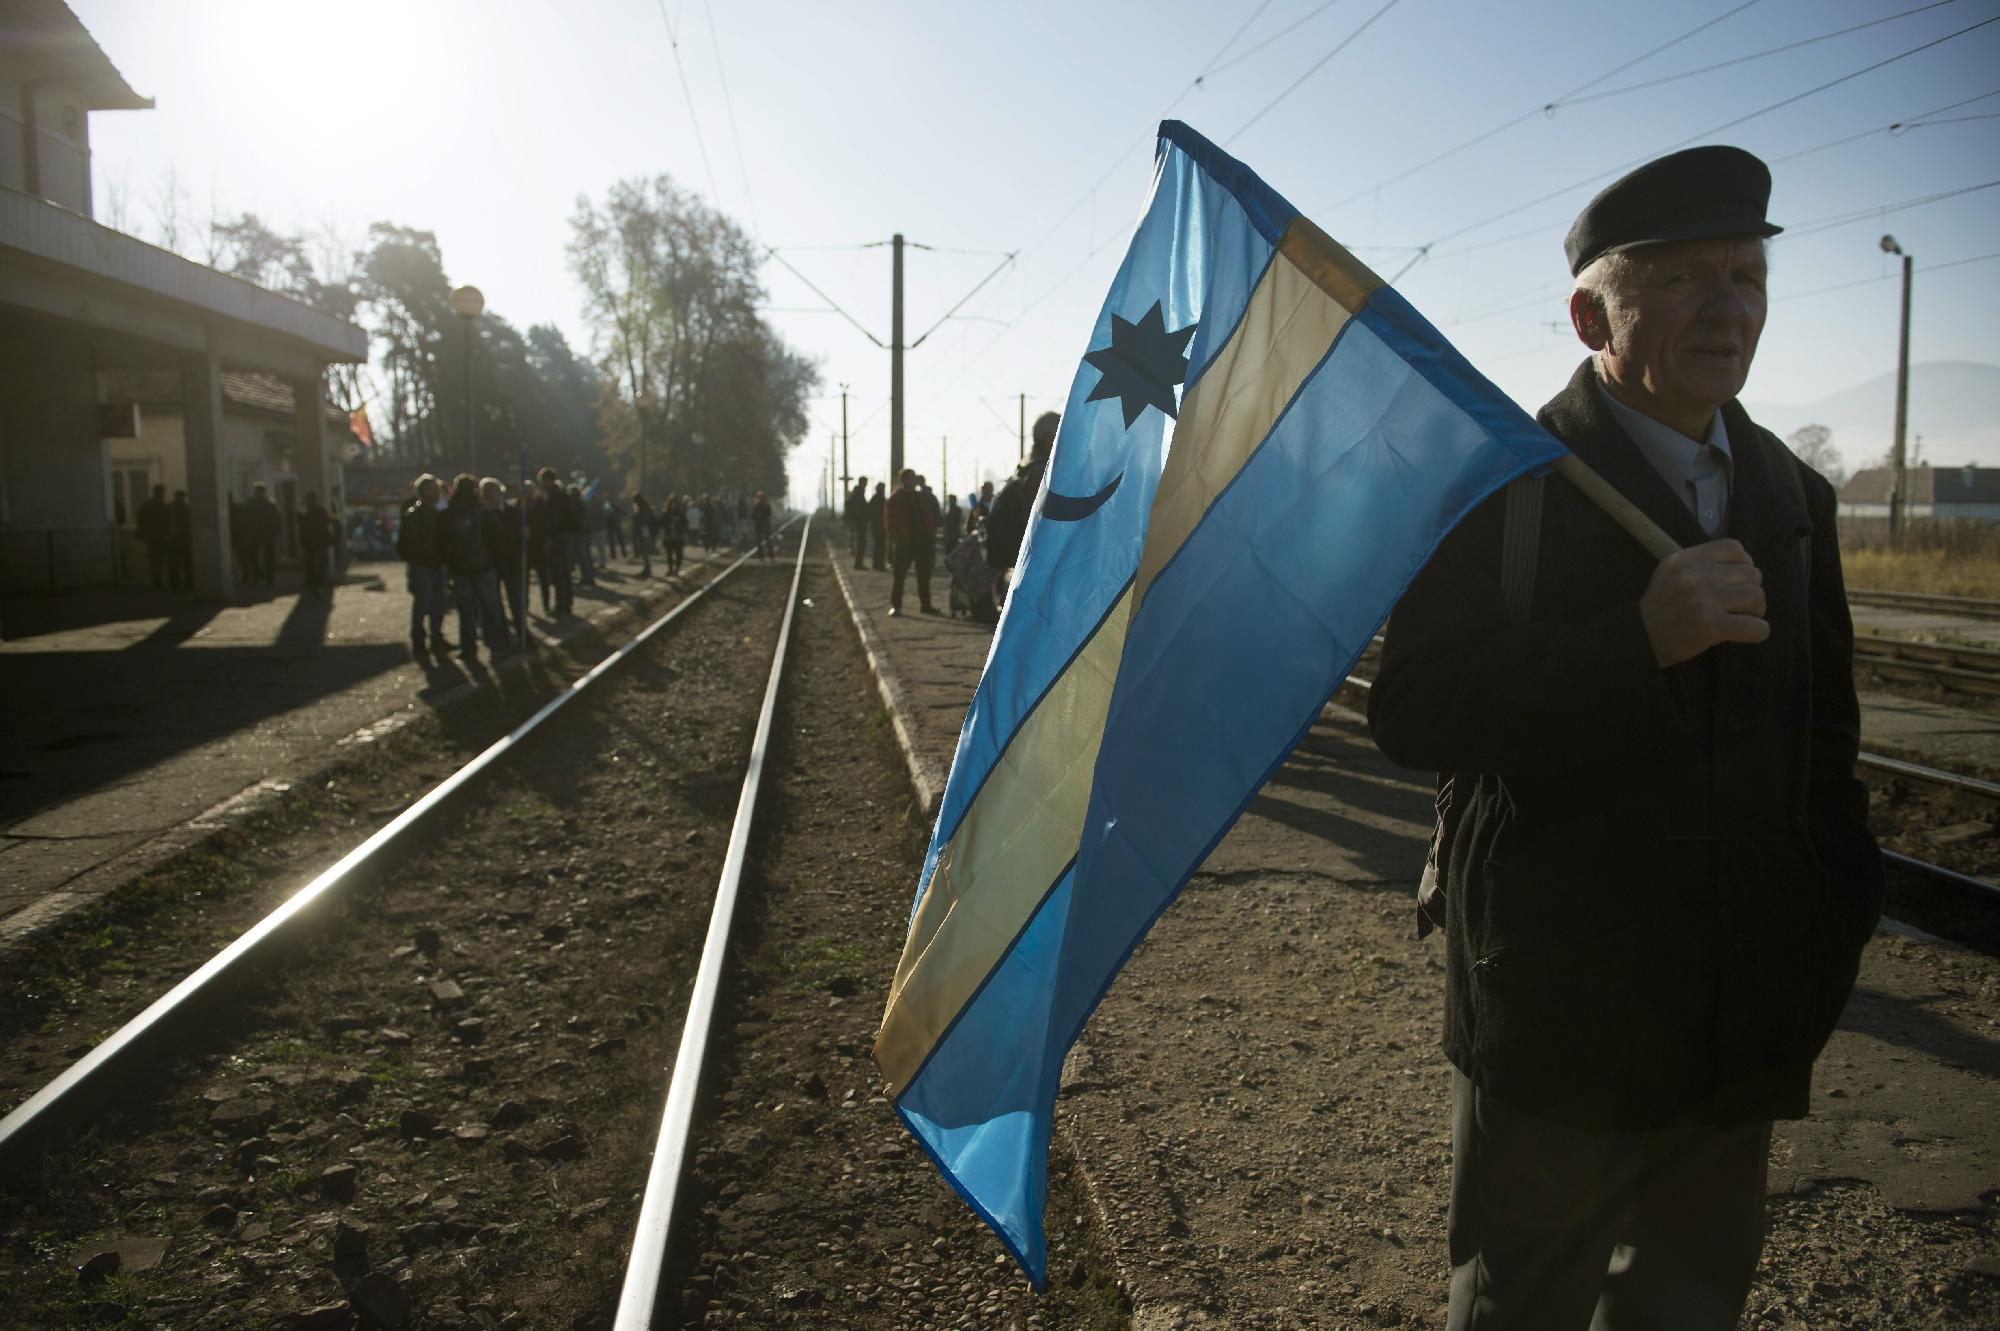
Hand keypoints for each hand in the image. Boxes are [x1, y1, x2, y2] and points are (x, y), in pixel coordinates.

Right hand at [1639, 539, 1768, 666]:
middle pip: (1751, 573)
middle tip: (1738, 604)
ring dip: (1755, 610)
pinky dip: (1758, 630)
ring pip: (1757, 597)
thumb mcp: (1671, 571)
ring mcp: (1705, 600)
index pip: (1734, 548)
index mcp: (1686, 559)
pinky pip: (1756, 626)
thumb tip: (1742, 564)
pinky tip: (1748, 632)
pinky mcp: (1712, 626)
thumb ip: (1700, 563)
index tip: (1737, 579)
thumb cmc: (1661, 606)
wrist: (1641, 636)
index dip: (1744, 563)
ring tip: (1741, 617)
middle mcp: (1696, 575)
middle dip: (1750, 589)